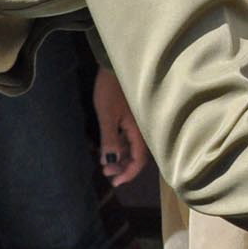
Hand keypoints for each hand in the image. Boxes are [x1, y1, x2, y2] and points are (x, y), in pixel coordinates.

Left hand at [90, 67, 146, 186]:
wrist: (114, 66)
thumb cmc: (111, 90)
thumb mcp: (107, 115)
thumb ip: (110, 139)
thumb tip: (110, 163)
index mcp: (139, 130)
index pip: (139, 160)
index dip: (128, 173)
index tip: (114, 182)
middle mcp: (142, 129)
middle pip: (137, 156)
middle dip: (123, 168)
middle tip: (106, 173)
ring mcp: (137, 123)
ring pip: (133, 148)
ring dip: (121, 158)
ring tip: (105, 164)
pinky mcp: (131, 118)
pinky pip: (129, 139)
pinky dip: (120, 147)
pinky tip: (110, 148)